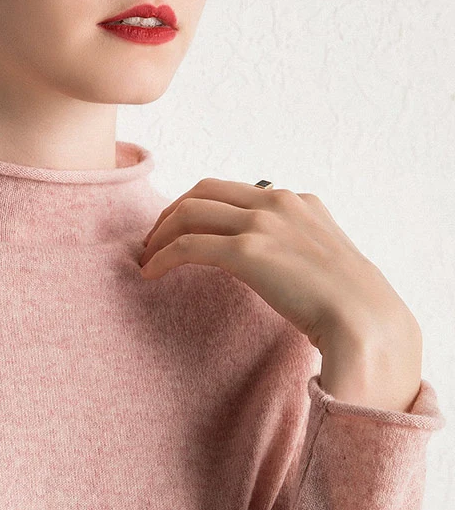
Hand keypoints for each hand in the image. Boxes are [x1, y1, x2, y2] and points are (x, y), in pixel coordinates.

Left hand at [139, 178, 423, 410]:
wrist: (363, 319)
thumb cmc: (344, 302)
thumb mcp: (319, 261)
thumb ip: (292, 249)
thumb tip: (270, 262)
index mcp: (295, 201)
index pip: (229, 190)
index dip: (195, 207)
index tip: (177, 231)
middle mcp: (276, 202)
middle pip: (202, 191)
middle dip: (170, 214)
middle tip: (152, 242)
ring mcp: (262, 223)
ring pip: (189, 213)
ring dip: (159, 235)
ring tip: (146, 260)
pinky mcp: (248, 251)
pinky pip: (187, 246)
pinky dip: (162, 257)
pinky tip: (150, 273)